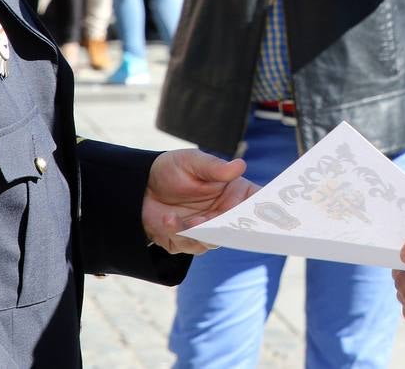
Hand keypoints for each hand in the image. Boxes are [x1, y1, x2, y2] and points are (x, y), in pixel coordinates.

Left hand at [142, 149, 258, 254]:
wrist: (140, 186)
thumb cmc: (173, 168)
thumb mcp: (193, 161)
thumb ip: (215, 168)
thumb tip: (240, 165)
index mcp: (234, 192)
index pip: (256, 202)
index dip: (264, 211)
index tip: (261, 214)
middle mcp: (224, 213)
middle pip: (238, 228)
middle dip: (228, 226)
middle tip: (219, 220)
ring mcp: (206, 229)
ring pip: (214, 240)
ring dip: (203, 231)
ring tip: (193, 219)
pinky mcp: (187, 240)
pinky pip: (189, 243)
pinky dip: (180, 232)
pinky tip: (168, 219)